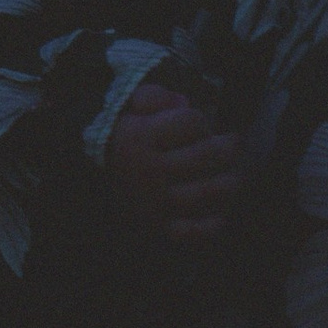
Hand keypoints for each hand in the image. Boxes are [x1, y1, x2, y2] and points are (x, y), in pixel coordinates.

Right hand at [104, 82, 244, 246]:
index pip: (191, 122)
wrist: (95, 184)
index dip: (200, 121)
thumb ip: (153, 97)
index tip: (199, 126)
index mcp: (141, 138)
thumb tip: (180, 101)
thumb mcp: (128, 110)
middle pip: (208, 154)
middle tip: (231, 146)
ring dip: (231, 180)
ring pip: (211, 190)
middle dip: (228, 147)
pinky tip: (219, 210)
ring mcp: (158, 203)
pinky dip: (214, 222)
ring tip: (232, 173)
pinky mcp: (163, 228)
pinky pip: (197, 230)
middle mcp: (150, 171)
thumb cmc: (125, 141)